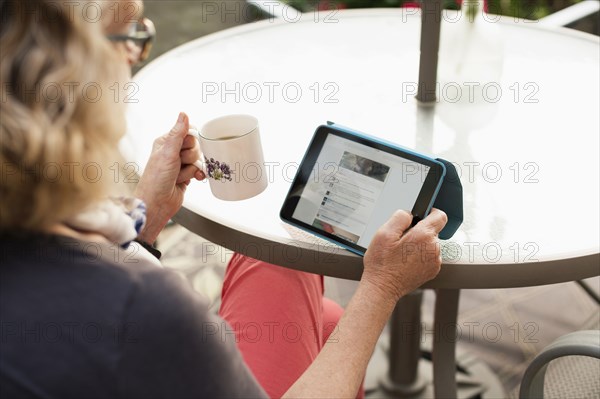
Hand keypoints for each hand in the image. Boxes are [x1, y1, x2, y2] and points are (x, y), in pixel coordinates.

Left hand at [135, 112, 204, 242]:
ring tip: (178, 176)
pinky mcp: (185, 176)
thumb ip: (178, 133)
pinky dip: (198, 175)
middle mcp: (172, 152)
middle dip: (190, 158)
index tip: (182, 150)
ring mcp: (179, 165)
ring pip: (197, 160)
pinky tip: (194, 179)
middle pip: (195, 147)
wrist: (157, 203)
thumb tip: (183, 114)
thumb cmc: (156, 179)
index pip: (188, 133)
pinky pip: (199, 170)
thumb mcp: (168, 153)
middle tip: (178, 165)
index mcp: (166, 142)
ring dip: (190, 169)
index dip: (189, 143)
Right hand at [362, 208, 447, 303]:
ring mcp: (435, 261)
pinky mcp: (432, 270)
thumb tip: (409, 214)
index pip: (440, 216)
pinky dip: (420, 256)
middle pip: (433, 230)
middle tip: (401, 240)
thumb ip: (400, 217)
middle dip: (419, 231)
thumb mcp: (384, 233)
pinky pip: (430, 256)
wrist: (383, 288)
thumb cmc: (382, 263)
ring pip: (431, 244)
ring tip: (402, 252)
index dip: (430, 212)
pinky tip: (406, 261)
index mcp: (424, 236)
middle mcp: (434, 248)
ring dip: (420, 244)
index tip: (421, 215)